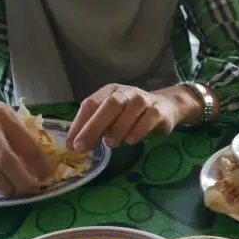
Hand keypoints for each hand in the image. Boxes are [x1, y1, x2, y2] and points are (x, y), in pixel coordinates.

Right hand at [0, 80, 51, 195]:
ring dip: (6, 187)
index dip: (40, 165)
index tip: (48, 177)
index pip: (27, 144)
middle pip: (7, 161)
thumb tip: (38, 162)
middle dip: (23, 181)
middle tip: (32, 190)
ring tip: (15, 193)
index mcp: (4, 116)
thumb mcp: (1, 112)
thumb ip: (17, 134)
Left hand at [67, 83, 203, 152]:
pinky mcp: (158, 110)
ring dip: (117, 128)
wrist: (166, 107)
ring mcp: (144, 100)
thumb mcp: (112, 119)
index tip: (71, 145)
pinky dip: (138, 130)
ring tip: (110, 144)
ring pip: (129, 110)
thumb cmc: (133, 115)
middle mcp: (125, 92)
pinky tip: (130, 141)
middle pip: (109, 104)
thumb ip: (96, 129)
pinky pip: (148, 118)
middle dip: (94, 126)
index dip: (79, 124)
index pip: (90, 104)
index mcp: (109, 92)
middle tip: (83, 147)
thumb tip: (76, 146)